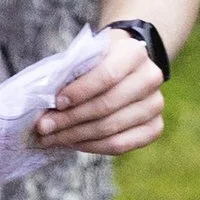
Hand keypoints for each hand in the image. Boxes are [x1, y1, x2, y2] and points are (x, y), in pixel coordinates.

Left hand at [34, 29, 165, 157]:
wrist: (126, 66)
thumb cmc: (98, 61)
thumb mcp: (86, 56)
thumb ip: (70, 75)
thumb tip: (45, 104)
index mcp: (134, 52)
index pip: (107, 75)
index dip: (80, 91)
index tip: (56, 102)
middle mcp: (151, 78)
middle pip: (107, 105)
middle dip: (70, 119)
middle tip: (43, 127)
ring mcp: (156, 104)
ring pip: (112, 128)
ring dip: (76, 136)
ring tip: (51, 138)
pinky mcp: (155, 127)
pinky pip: (121, 145)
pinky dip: (93, 146)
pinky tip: (73, 143)